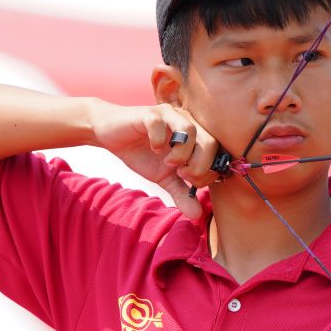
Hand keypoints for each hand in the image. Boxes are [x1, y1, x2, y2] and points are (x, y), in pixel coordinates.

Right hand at [89, 102, 220, 219]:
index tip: (189, 181)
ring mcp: (169, 115)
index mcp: (197, 136)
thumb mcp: (165, 178)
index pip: (218, 154)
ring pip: (189, 130)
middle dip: (198, 166)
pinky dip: (159, 140)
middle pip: (210, 142)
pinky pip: (160, 123)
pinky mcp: (148, 113)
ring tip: (168, 162)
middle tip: (181, 173)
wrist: (112, 136)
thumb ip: (182, 194)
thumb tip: (197, 216)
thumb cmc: (143, 154)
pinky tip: (154, 148)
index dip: (208, 172)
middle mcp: (188, 122)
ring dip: (180, 153)